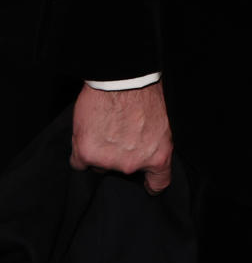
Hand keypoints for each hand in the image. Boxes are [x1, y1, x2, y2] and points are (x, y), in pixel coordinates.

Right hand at [70, 79, 173, 194]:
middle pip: (121, 170)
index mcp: (158, 155)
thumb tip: (144, 147)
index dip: (151, 184)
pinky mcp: (86, 153)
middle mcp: (133, 164)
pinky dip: (81, 151)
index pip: (158, 183)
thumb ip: (152, 142)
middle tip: (118, 131)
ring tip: (104, 125)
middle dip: (119, 154)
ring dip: (100, 150)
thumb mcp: (161, 122)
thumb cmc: (144, 91)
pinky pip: (78, 162)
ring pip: (99, 164)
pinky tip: (87, 133)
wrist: (121, 78)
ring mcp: (108, 161)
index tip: (146, 185)